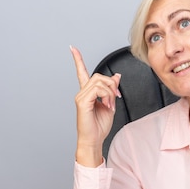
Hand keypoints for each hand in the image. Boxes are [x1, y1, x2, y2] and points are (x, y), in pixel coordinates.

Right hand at [71, 46, 121, 165]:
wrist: (95, 140)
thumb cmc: (99, 126)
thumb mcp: (110, 104)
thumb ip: (112, 90)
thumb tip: (116, 76)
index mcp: (87, 93)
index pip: (81, 72)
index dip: (78, 60)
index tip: (72, 48)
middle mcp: (82, 93)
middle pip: (99, 76)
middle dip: (112, 85)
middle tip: (115, 98)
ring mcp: (81, 97)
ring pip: (100, 82)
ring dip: (110, 92)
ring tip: (110, 105)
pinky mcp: (82, 102)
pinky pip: (97, 90)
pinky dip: (106, 96)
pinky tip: (107, 105)